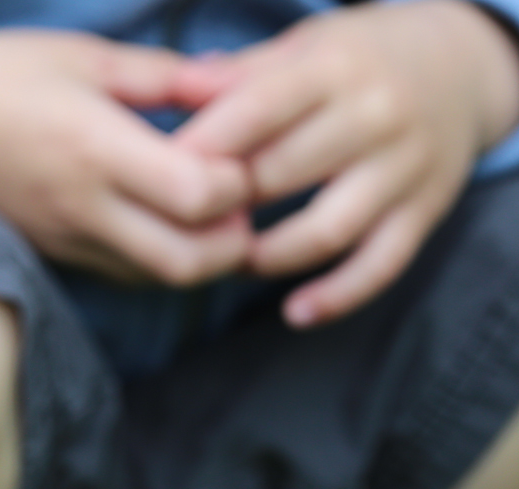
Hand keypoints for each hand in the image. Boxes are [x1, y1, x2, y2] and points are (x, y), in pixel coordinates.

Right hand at [0, 31, 254, 285]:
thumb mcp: (84, 55)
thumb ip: (168, 77)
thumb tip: (240, 83)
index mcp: (95, 147)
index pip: (199, 195)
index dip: (239, 180)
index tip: (240, 149)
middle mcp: (81, 206)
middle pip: (188, 261)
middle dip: (233, 239)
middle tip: (241, 198)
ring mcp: (63, 237)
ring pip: (156, 278)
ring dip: (199, 255)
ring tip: (208, 211)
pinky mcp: (51, 251)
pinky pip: (121, 271)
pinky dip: (157, 257)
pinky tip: (162, 219)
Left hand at [171, 1, 518, 326]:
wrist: (459, 67)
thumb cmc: (352, 62)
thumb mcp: (300, 49)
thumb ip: (238, 75)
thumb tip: (175, 91)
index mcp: (333, 70)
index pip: (255, 112)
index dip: (200, 150)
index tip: (154, 179)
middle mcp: (375, 116)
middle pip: (281, 175)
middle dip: (223, 208)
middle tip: (179, 230)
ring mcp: (403, 168)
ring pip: (327, 229)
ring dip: (267, 256)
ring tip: (228, 261)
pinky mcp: (424, 211)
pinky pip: (380, 265)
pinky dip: (337, 296)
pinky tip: (295, 313)